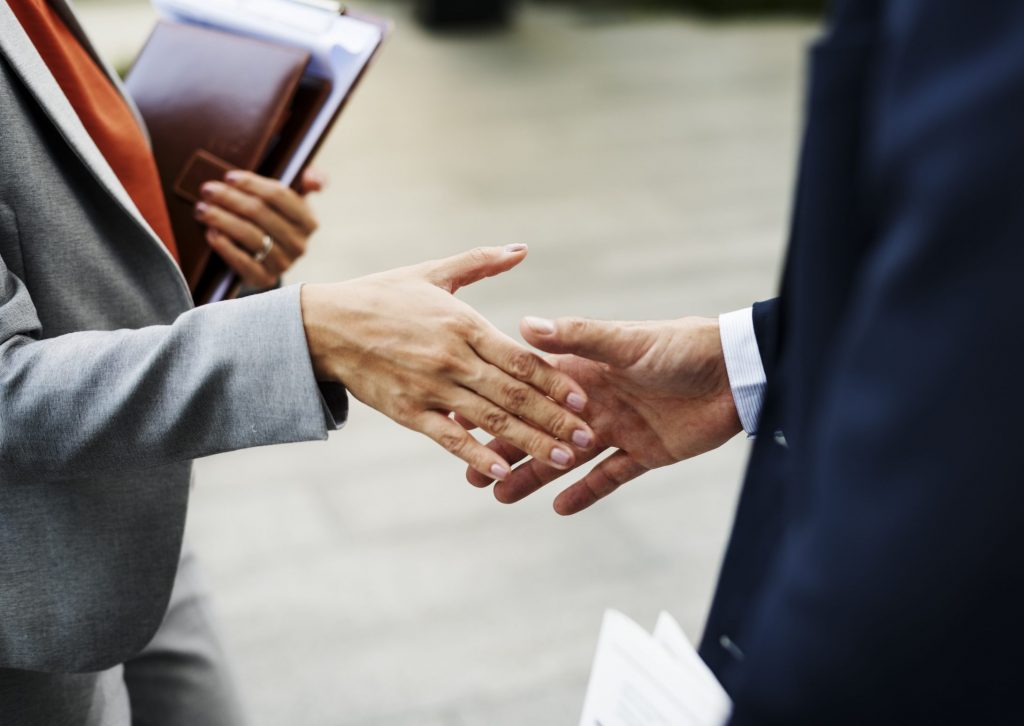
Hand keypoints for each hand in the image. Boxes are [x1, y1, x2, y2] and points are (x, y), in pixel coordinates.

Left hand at [195, 166, 326, 288]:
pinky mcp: (265, 279)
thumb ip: (310, 179)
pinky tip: (211, 232)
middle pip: (259, 213)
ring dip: (222, 219)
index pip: (278, 195)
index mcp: (308, 221)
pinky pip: (242, 262)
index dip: (252, 184)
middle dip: (230, 199)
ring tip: (202, 209)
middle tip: (207, 190)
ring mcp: (283, 263)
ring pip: (249, 235)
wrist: (269, 256)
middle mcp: (299, 244)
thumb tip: (312, 180)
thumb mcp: (295, 197)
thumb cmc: (277, 217)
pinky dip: (225, 246)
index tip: (229, 177)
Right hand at [300, 245, 596, 481]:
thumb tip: (522, 248)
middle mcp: (452, 358)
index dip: (556, 380)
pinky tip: (503, 472)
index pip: (521, 358)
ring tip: (562, 460)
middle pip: (514, 395)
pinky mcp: (408, 412)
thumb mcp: (434, 272)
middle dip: (554, 418)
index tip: (585, 398)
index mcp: (464, 324)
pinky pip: (448, 438)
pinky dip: (476, 455)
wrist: (324, 325)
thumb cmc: (383, 295)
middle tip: (587, 438)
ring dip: (529, 442)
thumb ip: (481, 262)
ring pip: (489, 420)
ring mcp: (430, 388)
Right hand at [466, 315, 742, 513]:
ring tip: (500, 495)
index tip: (462, 420)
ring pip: (566, 459)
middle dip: (507, 449)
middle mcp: (595, 403)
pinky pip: (609, 477)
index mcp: (585, 373)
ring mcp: (618, 430)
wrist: (734, 372)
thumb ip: (576, 336)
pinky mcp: (645, 454)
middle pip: (540, 431)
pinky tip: (557, 508)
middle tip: (472, 473)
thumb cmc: (679, 346)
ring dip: (535, 476)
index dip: (498, 406)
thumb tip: (523, 323)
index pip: (531, 392)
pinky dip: (586, 493)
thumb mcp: (624, 341)